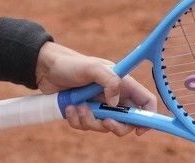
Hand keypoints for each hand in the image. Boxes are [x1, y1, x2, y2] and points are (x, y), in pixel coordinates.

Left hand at [35, 43, 157, 136]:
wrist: (46, 69)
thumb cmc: (71, 64)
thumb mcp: (92, 68)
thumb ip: (109, 81)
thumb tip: (115, 104)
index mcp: (122, 84)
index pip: (145, 101)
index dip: (148, 117)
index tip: (140, 129)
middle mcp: (113, 96)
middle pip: (127, 121)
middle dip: (116, 126)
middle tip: (105, 121)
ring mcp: (98, 106)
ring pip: (104, 126)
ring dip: (90, 120)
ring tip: (77, 106)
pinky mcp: (84, 113)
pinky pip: (86, 126)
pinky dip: (77, 121)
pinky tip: (69, 108)